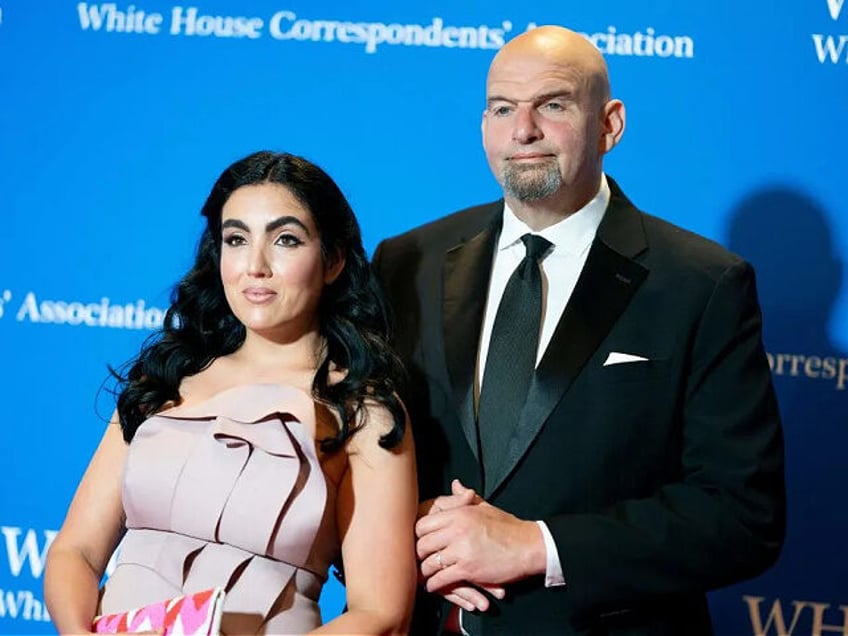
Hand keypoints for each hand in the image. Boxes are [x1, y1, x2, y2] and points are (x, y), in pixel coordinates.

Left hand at [418, 483, 503, 610]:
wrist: (528, 546)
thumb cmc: (508, 527)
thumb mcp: (485, 507)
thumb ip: (466, 498)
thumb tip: (456, 484)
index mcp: (459, 513)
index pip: (423, 524)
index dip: (418, 535)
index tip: (419, 541)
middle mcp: (457, 530)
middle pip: (422, 544)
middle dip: (418, 554)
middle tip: (419, 560)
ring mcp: (461, 550)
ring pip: (429, 563)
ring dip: (425, 572)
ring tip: (424, 575)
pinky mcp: (468, 569)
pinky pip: (441, 579)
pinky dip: (435, 584)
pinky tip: (434, 585)